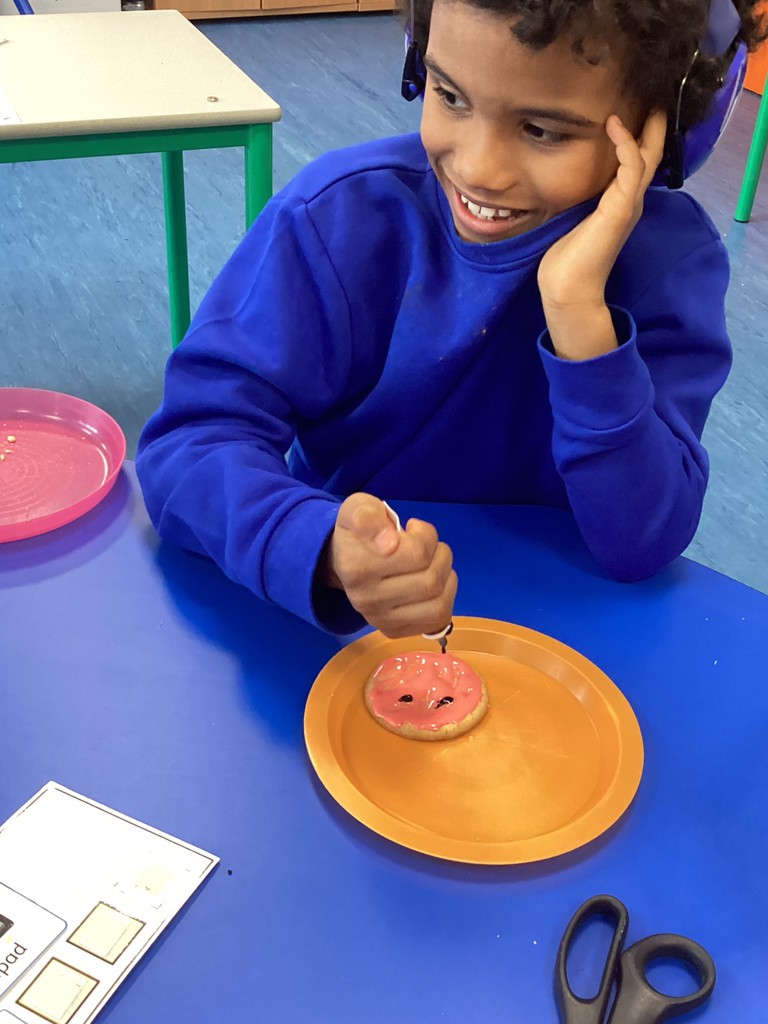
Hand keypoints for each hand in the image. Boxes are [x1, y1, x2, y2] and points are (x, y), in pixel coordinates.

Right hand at [321, 492, 456, 638]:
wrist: (344, 560)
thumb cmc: (360, 531)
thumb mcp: (357, 508)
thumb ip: (368, 517)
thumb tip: (389, 544)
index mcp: (356, 567)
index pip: (417, 554)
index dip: (426, 534)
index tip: (413, 527)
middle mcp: (365, 599)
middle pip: (430, 580)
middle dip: (440, 554)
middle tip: (428, 545)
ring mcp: (379, 619)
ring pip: (438, 603)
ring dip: (447, 576)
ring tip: (434, 563)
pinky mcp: (393, 630)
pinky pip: (437, 619)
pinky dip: (446, 597)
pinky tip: (435, 583)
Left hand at [537, 110, 666, 359]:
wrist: (568, 289)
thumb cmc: (565, 260)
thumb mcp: (570, 219)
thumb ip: (574, 199)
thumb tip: (556, 179)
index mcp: (619, 205)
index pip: (637, 164)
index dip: (638, 137)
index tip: (632, 110)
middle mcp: (630, 202)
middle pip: (651, 156)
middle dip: (654, 127)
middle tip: (656, 97)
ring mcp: (628, 205)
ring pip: (647, 158)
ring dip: (648, 128)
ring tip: (647, 101)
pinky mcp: (621, 208)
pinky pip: (631, 167)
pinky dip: (626, 144)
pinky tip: (614, 124)